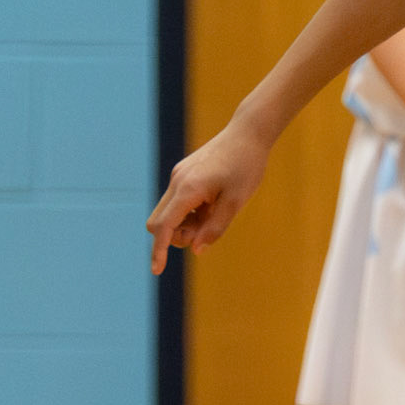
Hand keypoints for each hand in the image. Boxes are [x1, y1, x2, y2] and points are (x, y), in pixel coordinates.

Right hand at [146, 116, 270, 273]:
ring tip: (215, 214)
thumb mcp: (236, 202)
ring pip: (168, 212)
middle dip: (175, 236)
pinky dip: (189, 212)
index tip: (157, 270)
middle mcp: (177, 181)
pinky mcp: (184, 173)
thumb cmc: (246, 167)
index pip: (164, 226)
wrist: (248, 133)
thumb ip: (215, 228)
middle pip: (159, 222)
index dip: (159, 250)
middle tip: (206, 231)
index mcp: (188, 189)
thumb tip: (196, 250)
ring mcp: (179, 176)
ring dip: (185, 224)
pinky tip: (212, 205)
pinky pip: (177, 201)